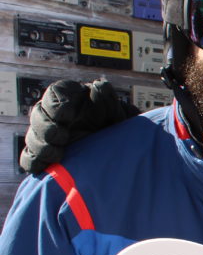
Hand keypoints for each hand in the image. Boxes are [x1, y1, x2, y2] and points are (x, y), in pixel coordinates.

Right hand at [22, 79, 139, 172]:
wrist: (120, 152)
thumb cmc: (117, 126)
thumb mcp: (118, 111)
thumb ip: (108, 98)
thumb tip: (97, 86)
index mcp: (72, 99)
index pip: (56, 92)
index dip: (56, 104)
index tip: (68, 115)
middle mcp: (56, 115)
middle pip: (38, 114)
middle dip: (46, 126)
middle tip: (61, 137)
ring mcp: (50, 135)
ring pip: (32, 136)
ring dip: (40, 146)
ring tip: (57, 155)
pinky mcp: (47, 155)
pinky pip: (30, 158)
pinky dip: (33, 162)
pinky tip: (42, 168)